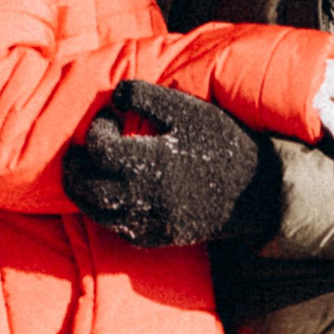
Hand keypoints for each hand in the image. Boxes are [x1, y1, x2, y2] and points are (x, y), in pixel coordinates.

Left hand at [64, 80, 277, 247]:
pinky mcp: (158, 238)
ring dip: (84, 192)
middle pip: (87, 187)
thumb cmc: (222, 143)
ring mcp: (150, 223)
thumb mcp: (187, 109)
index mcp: (149, 163)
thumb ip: (147, 95)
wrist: (257, 190)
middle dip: (76, 166)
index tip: (110, 118)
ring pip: (98, 213)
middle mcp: (144, 198)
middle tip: (78, 151)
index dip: (97, 129)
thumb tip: (115, 95)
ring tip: (85, 172)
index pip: (98, 149)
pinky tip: (111, 194)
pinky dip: (105, 213)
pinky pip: (119, 230)